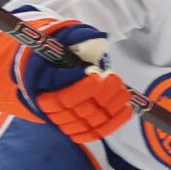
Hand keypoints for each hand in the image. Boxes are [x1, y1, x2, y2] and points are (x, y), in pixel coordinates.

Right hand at [16, 22, 132, 141]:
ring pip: (92, 121)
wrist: (54, 78)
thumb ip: (77, 40)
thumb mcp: (64, 45)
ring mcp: (67, 124)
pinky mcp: (80, 131)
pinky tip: (127, 109)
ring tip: (122, 91)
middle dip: (103, 93)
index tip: (97, 74)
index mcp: (43, 92)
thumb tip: (96, 38)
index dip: (82, 88)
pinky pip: (98, 131)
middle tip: (115, 78)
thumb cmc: (62, 59)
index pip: (63, 96)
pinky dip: (115, 122)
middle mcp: (53, 112)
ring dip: (112, 106)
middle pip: (81, 109)